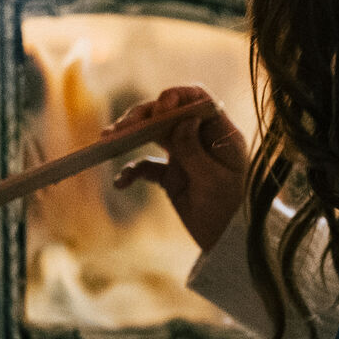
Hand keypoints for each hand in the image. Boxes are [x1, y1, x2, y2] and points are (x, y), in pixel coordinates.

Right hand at [104, 85, 247, 251]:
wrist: (226, 242)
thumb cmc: (230, 209)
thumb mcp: (214, 181)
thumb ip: (195, 151)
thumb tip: (182, 120)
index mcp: (219, 133)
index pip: (198, 100)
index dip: (178, 96)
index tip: (161, 107)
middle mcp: (200, 137)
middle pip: (169, 114)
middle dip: (144, 116)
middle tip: (122, 126)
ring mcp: (184, 154)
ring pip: (153, 134)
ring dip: (130, 135)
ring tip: (108, 140)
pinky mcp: (170, 175)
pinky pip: (146, 166)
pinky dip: (132, 170)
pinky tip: (121, 181)